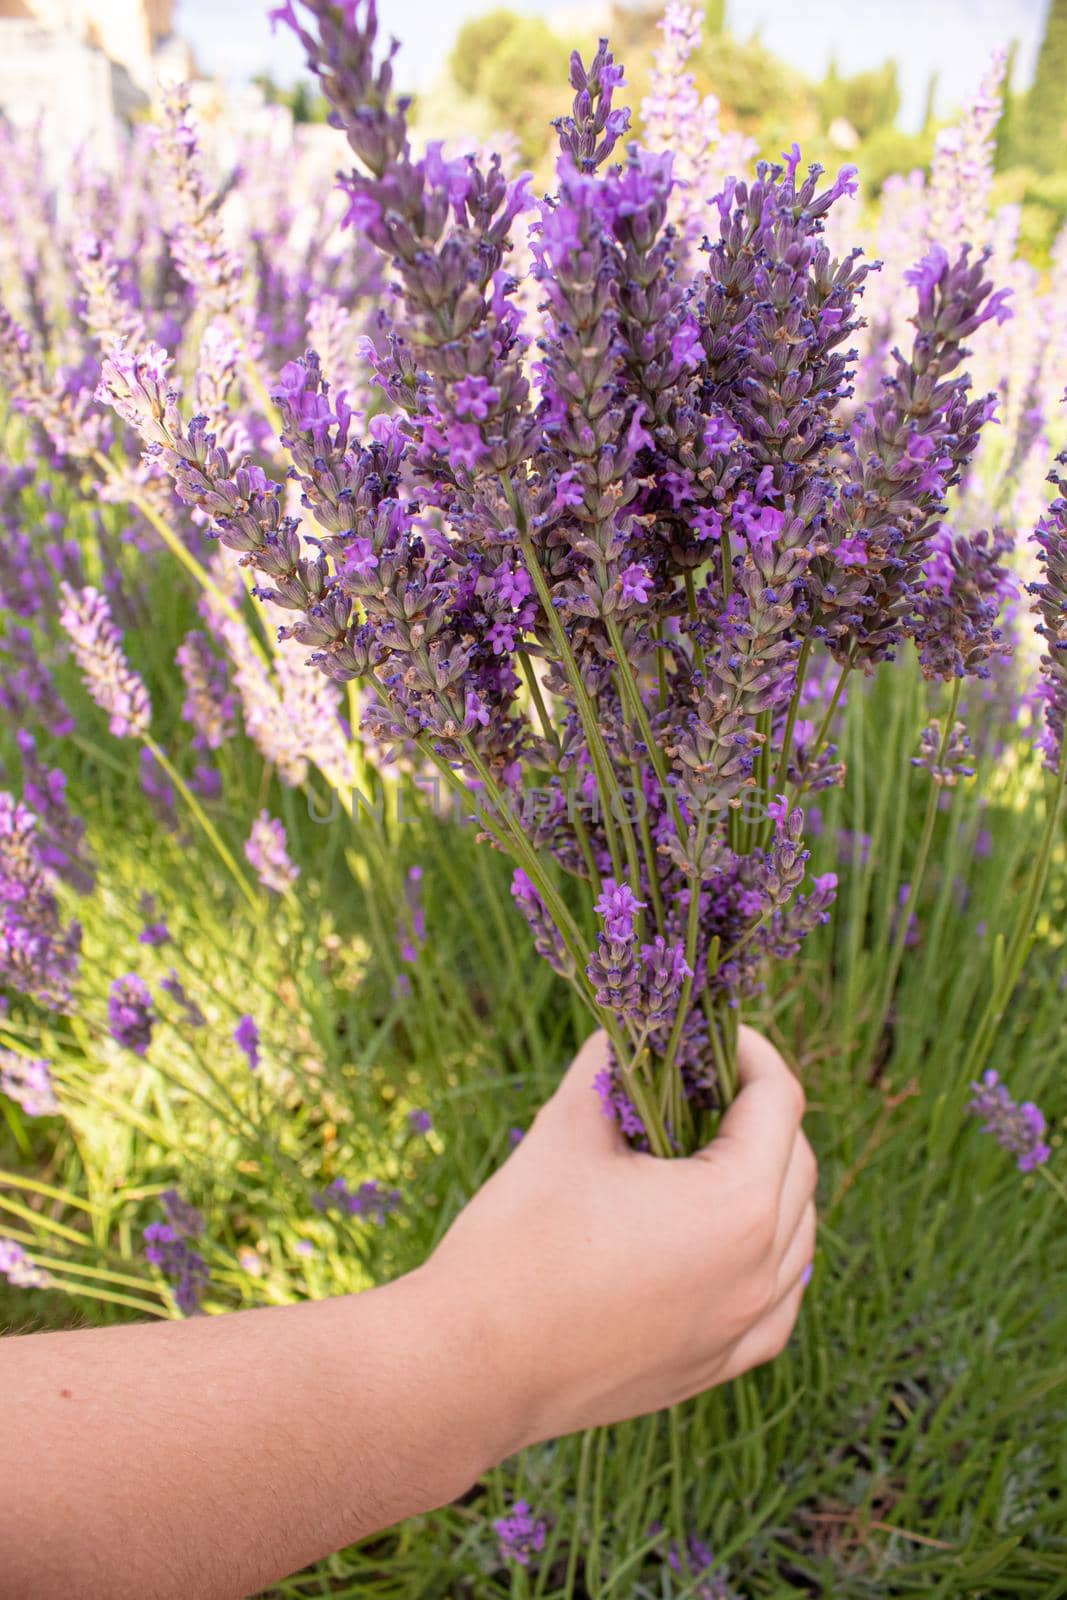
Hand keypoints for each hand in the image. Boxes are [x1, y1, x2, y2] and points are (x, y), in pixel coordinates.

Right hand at [421, 1025, 815, 1454]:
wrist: (471, 1366)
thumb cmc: (516, 1242)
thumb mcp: (565, 1129)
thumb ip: (609, 1067)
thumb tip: (627, 1033)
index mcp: (734, 1205)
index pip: (779, 1101)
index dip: (751, 1052)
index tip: (713, 1036)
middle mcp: (759, 1270)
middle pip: (796, 1163)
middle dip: (759, 1113)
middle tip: (703, 1085)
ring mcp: (744, 1327)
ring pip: (797, 1234)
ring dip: (769, 1182)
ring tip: (709, 1153)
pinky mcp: (718, 1366)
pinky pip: (777, 1300)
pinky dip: (767, 1256)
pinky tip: (727, 1239)